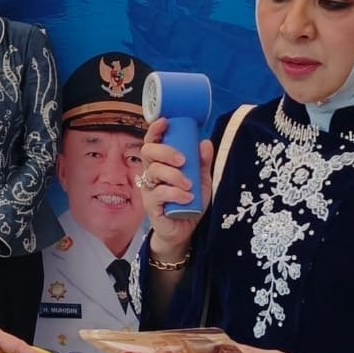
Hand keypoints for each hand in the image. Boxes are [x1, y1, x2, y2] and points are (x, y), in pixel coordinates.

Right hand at [139, 117, 214, 263]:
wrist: (184, 230)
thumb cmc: (189, 202)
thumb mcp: (201, 180)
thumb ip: (202, 163)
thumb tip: (205, 143)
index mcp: (160, 164)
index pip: (152, 142)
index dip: (155, 130)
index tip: (165, 122)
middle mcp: (151, 174)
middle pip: (148, 152)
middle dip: (165, 151)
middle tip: (183, 160)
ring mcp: (149, 189)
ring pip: (153, 172)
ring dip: (174, 175)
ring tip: (189, 185)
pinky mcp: (151, 206)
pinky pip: (159, 194)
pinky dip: (175, 193)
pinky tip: (187, 198)